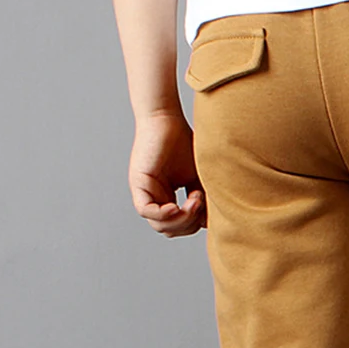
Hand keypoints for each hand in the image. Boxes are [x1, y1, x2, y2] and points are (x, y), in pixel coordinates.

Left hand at [128, 110, 205, 237]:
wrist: (167, 118)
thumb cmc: (183, 141)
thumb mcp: (199, 177)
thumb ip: (204, 199)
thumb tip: (210, 223)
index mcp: (166, 197)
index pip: (178, 225)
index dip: (194, 224)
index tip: (206, 207)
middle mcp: (154, 197)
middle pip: (169, 229)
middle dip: (188, 224)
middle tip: (200, 205)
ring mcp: (145, 192)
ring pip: (158, 224)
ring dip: (180, 219)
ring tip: (193, 202)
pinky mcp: (138, 184)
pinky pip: (146, 211)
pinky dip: (163, 215)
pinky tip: (177, 207)